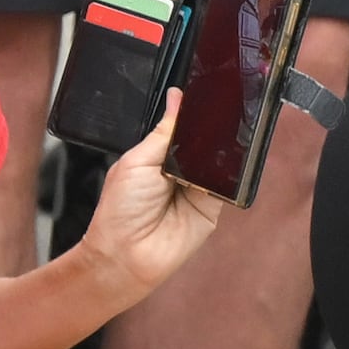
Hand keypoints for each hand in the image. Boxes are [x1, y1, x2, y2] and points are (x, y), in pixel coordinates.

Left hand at [78, 106, 228, 296]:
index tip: (206, 93)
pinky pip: (229, 182)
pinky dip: (229, 173)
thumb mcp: (137, 161)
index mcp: (158, 154)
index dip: (194, 113)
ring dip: (219, 150)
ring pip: (219, 158)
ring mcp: (199, 186)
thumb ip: (164, 131)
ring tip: (216, 140)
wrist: (126, 256)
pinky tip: (222, 165)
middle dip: (210, 129)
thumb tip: (177, 97)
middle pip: (205, 140)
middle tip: (218, 111)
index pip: (184, 126)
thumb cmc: (120, 212)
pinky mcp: (214, 205)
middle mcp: (181, 168)